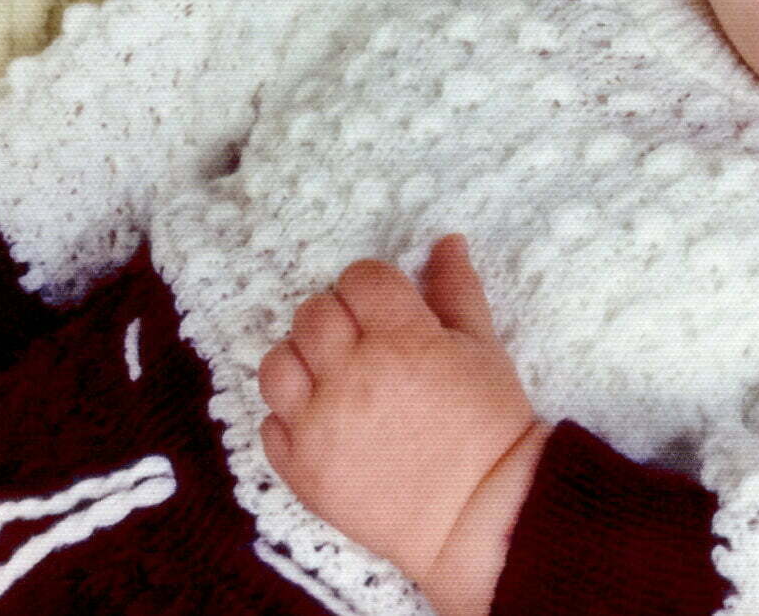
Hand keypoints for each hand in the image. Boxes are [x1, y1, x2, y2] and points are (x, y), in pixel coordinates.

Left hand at [258, 235, 549, 615]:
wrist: (478, 517)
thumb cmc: (489, 428)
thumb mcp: (484, 348)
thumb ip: (456, 290)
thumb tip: (445, 241)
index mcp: (401, 339)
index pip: (359, 279)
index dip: (373, 285)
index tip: (387, 305)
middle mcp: (351, 376)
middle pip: (312, 313)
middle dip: (337, 315)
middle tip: (364, 339)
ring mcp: (318, 426)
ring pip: (276, 363)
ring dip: (302, 359)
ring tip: (333, 375)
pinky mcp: (301, 471)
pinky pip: (269, 423)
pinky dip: (290, 416)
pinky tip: (324, 419)